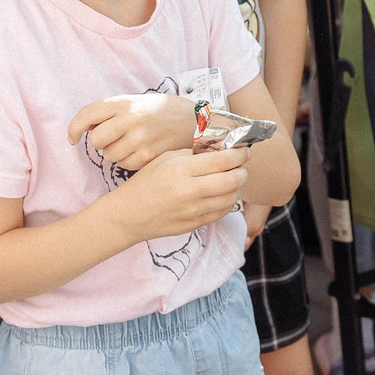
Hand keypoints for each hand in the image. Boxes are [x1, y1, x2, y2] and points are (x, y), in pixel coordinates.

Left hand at [71, 94, 200, 173]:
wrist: (197, 120)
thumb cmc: (162, 111)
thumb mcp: (137, 101)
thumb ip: (113, 112)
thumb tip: (86, 129)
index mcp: (124, 102)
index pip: (87, 114)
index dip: (74, 128)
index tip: (72, 137)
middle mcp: (130, 119)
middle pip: (95, 140)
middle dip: (100, 143)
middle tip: (113, 138)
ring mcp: (140, 139)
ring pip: (109, 155)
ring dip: (115, 153)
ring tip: (132, 144)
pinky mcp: (149, 156)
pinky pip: (125, 165)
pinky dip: (129, 162)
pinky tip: (142, 152)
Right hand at [113, 146, 249, 241]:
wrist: (129, 215)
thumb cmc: (145, 183)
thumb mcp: (165, 159)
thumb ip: (192, 154)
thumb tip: (219, 149)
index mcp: (181, 169)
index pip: (223, 160)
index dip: (239, 154)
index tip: (244, 151)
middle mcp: (190, 190)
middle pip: (233, 180)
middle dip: (242, 171)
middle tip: (240, 166)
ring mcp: (194, 210)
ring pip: (231, 197)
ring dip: (235, 187)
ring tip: (229, 180)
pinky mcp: (196, 224)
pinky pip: (221, 212)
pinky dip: (226, 202)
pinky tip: (219, 195)